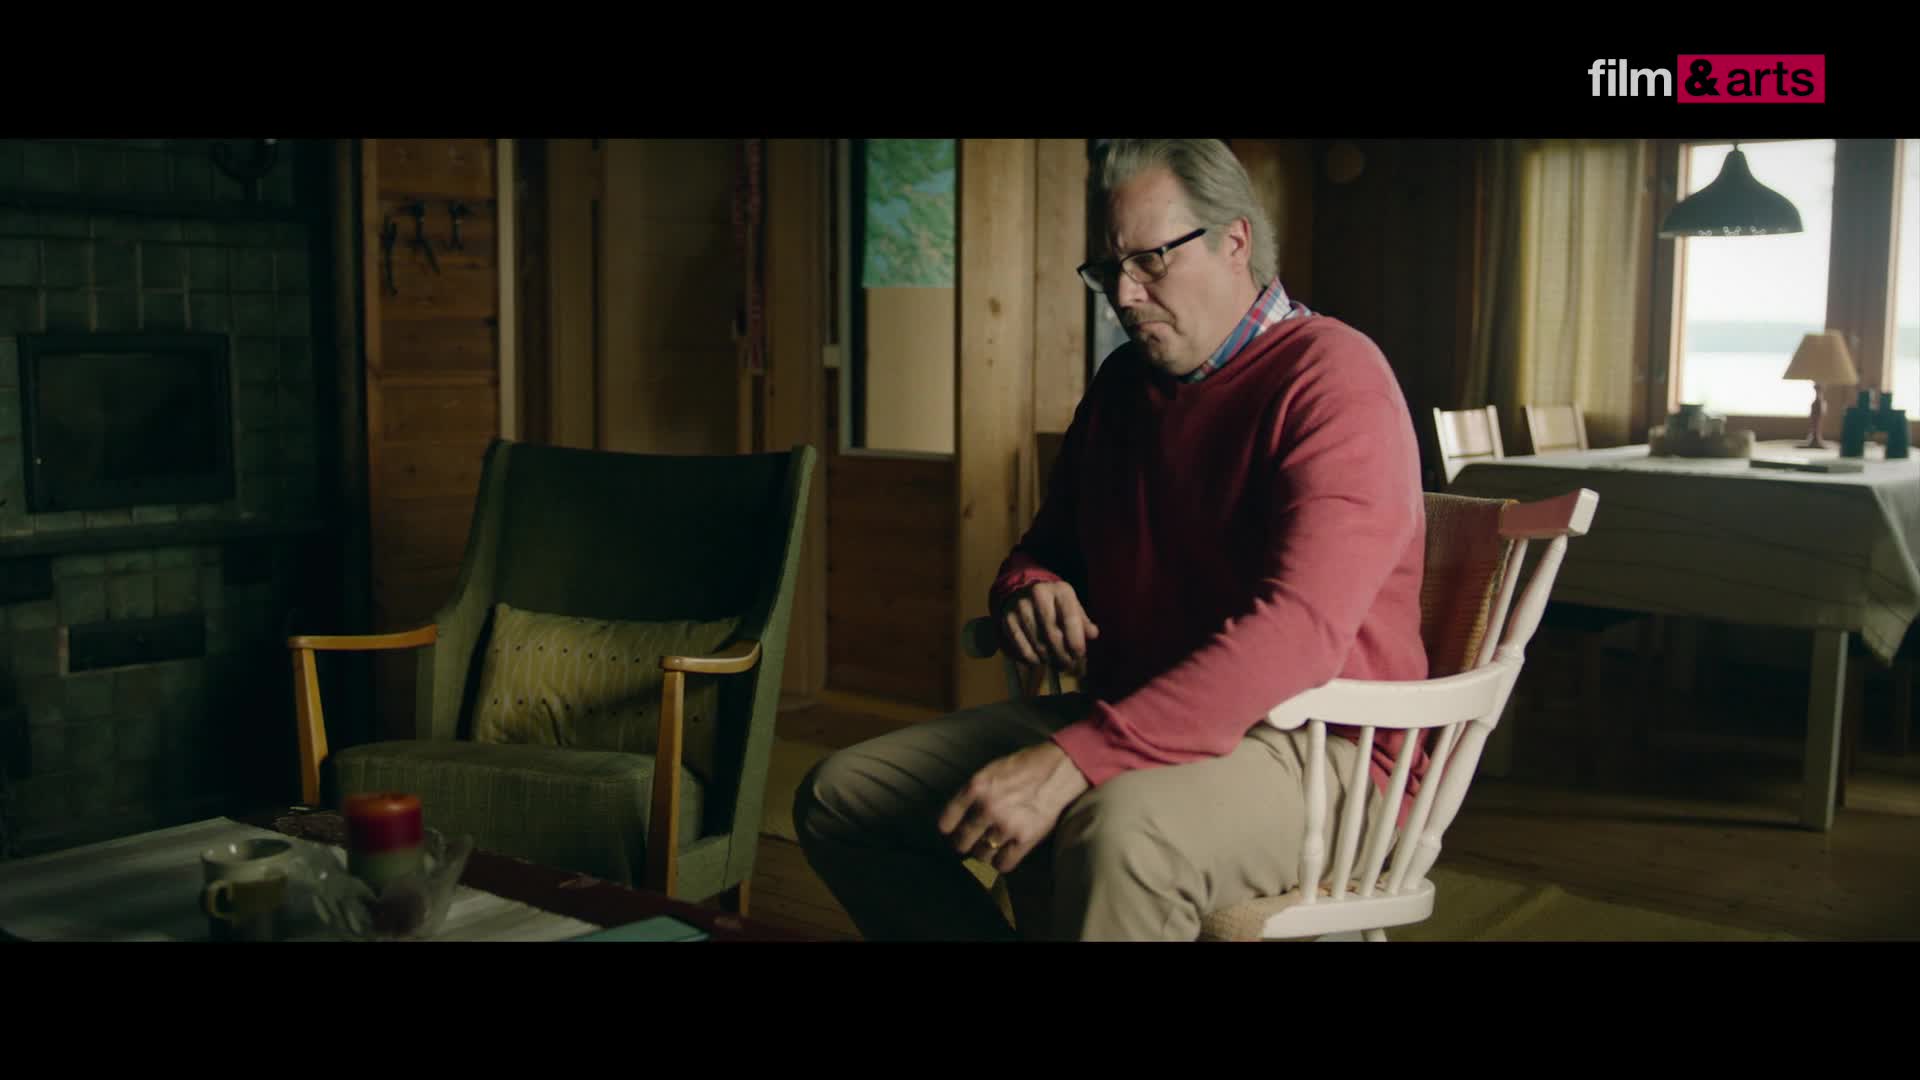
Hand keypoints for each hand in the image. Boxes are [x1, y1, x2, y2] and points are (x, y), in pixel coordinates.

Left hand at [937, 742, 1090, 873]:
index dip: (947, 829)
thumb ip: (973, 792)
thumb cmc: (1024, 766)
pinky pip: (1003, 864)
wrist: (1057, 770)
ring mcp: (1006, 826)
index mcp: (975, 788)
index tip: (950, 832)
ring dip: (982, 853)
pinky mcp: (1024, 840)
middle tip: (969, 842)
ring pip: (981, 855)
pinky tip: (1003, 854)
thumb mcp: (990, 770)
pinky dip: (1000, 863)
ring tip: (988, 847)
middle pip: (961, 842)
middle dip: (963, 844)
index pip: (946, 821)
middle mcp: (987, 808)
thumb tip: (959, 814)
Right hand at [1000, 581, 1099, 677]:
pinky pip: (1023, 648)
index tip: (1079, 655)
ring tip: (1057, 664)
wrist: (1022, 590)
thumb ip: (1083, 621)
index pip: (1071, 619)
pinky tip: (1040, 660)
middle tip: (1069, 665)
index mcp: (1060, 590)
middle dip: (1063, 655)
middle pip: (1053, 635)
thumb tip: (1093, 635)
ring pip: (1038, 644)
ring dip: (1050, 659)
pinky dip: (1033, 660)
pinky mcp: (1008, 620)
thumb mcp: (1071, 605)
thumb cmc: (1054, 602)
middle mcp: (1038, 595)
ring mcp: (1021, 607)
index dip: (1076, 641)